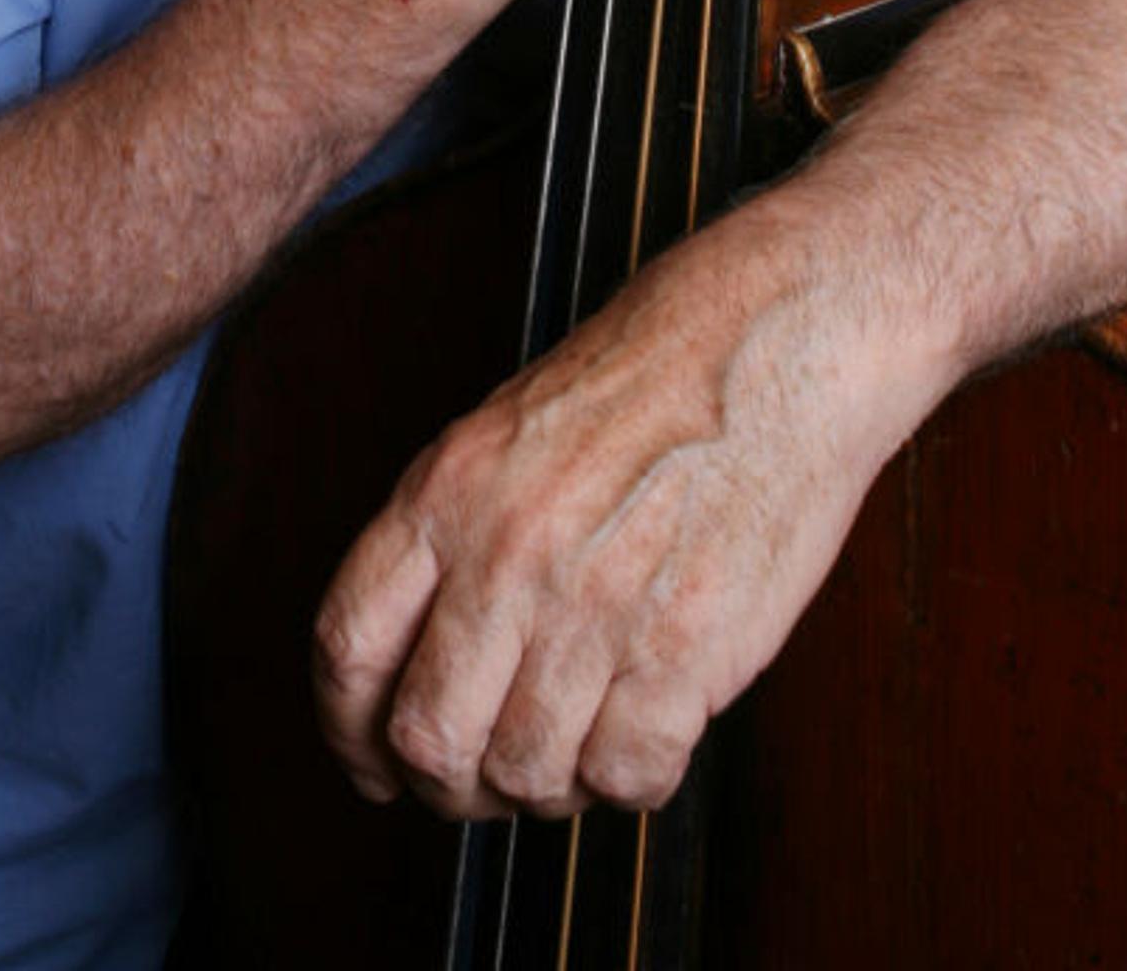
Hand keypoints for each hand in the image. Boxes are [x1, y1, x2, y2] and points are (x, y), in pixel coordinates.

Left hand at [311, 202, 905, 821]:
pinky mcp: (685, 648)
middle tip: (482, 779)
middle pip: (428, 736)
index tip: (371, 760)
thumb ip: (456, 535)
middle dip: (448, 784)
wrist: (780, 338)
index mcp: (448, 489)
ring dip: (546, 788)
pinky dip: (630, 779)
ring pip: (525, 774)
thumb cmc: (657, 372)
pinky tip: (646, 731)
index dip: (347, 730)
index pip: (346, 645)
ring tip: (577, 746)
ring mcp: (596, 605)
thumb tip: (417, 659)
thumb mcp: (511, 428)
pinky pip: (627, 776)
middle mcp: (509, 551)